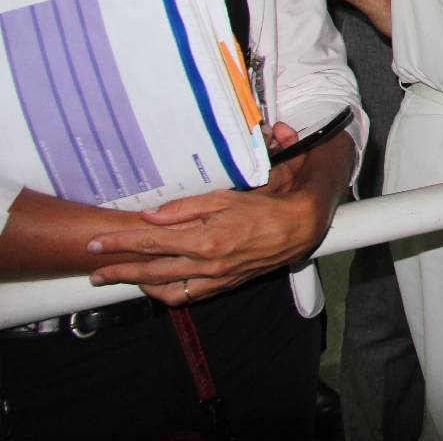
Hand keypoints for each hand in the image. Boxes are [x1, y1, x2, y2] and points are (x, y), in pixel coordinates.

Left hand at [86, 122, 349, 303]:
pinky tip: (155, 286)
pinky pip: (186, 296)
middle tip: (94, 270)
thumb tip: (152, 215)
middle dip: (118, 269)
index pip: (151, 241)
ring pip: (164, 288)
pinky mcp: (222, 286)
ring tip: (118, 278)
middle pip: (150, 270)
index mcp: (204, 238)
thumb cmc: (265, 207)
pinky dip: (165, 293)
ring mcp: (213, 279)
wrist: (298, 229)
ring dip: (137, 284)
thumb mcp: (226, 197)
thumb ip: (186, 207)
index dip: (120, 242)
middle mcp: (205, 264)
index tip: (96, 242)